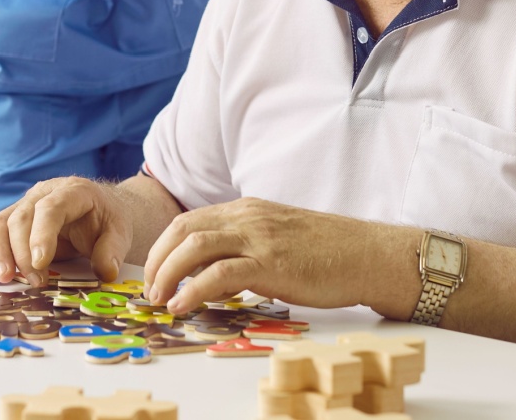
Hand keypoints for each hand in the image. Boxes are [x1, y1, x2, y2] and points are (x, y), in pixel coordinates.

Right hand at [0, 177, 131, 286]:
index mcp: (73, 191)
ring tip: (5, 279)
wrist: (99, 210)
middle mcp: (44, 192)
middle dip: (21, 252)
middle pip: (21, 217)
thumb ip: (112, 251)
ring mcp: (26, 204)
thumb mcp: (119, 233)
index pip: (51, 208)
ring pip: (0, 222)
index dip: (42, 234)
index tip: (40, 263)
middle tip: (32, 281)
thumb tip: (105, 272)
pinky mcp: (14, 219)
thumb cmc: (106, 220)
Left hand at [142, 198, 380, 313]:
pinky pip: (220, 273)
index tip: (154, 274)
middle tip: (149, 290)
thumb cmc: (327, 253)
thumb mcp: (277, 242)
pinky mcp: (271, 263)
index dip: (164, 248)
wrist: (366, 254)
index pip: (189, 221)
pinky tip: (183, 306)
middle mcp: (247, 217)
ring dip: (168, 274)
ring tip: (159, 299)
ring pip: (194, 246)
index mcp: (246, 210)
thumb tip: (215, 280)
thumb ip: (244, 252)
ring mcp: (258, 237)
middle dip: (157, 260)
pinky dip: (194, 289)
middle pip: (183, 229)